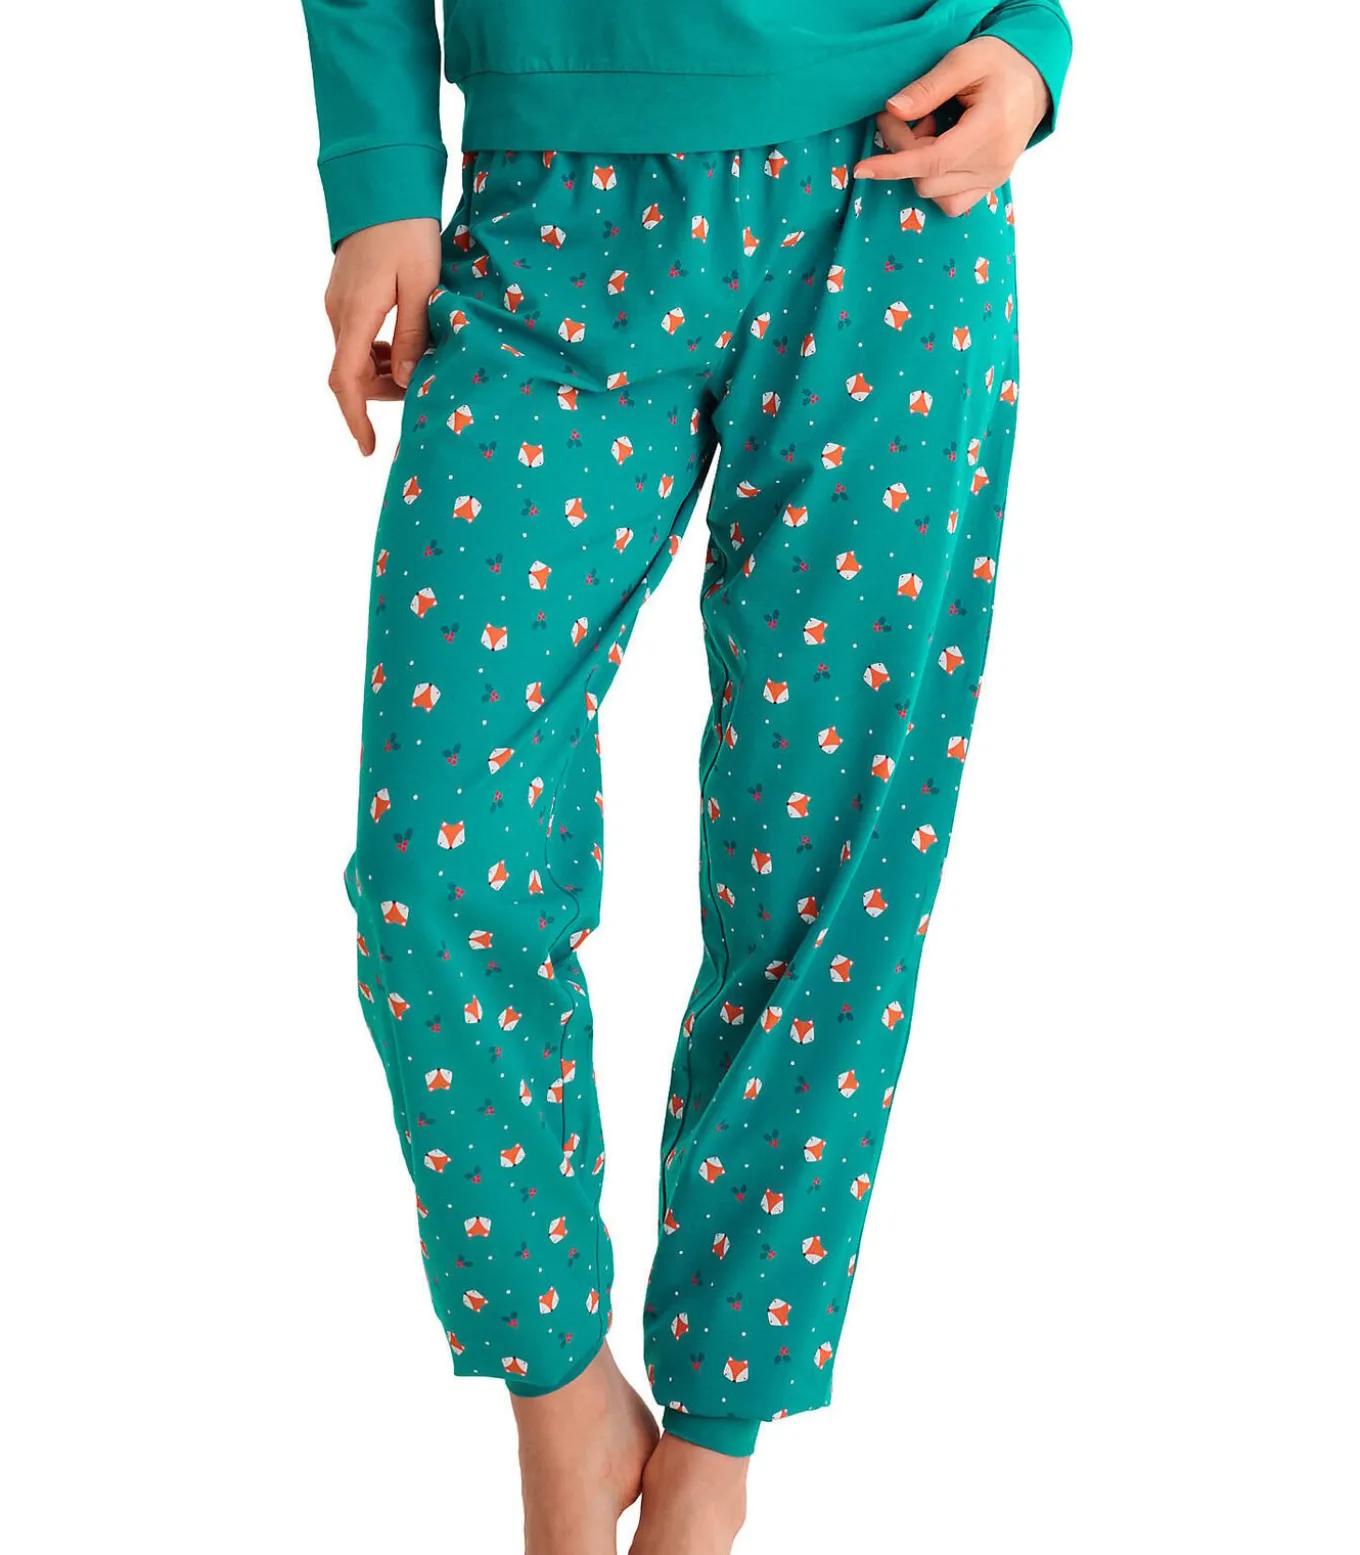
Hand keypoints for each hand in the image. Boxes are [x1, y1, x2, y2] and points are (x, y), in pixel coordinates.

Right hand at [324, 218, 441, 454]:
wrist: (383, 185)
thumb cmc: (406, 231)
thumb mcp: (422, 284)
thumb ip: (414, 334)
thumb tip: (405, 379)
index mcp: (355, 315)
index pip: (344, 381)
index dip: (355, 419)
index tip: (368, 447)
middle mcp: (339, 313)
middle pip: (351, 374)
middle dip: (381, 393)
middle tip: (423, 388)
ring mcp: (339, 303)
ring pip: (355, 357)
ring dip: (383, 371)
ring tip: (422, 362)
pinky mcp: (346, 295)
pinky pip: (358, 337)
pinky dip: (379, 351)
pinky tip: (407, 343)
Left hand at [854, 37, 1049, 216]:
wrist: (1036, 80)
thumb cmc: (1002, 64)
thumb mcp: (965, 60)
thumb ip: (928, 87)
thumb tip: (893, 110)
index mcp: (990, 130)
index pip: (933, 161)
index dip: (894, 166)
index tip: (863, 169)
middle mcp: (994, 163)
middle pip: (927, 179)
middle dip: (903, 152)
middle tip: (902, 117)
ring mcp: (994, 179)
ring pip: (935, 194)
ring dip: (919, 168)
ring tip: (929, 131)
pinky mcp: (991, 186)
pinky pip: (951, 202)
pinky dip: (935, 182)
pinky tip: (938, 153)